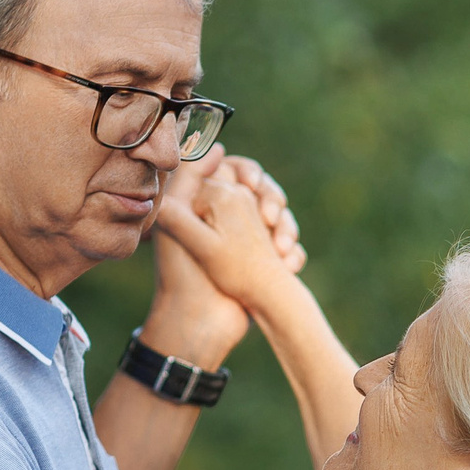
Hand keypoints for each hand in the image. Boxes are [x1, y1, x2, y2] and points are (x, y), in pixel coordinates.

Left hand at [155, 155, 303, 329]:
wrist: (200, 324)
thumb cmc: (183, 272)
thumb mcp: (178, 217)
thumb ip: (191, 176)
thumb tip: (219, 146)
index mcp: (202, 204)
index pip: (234, 171)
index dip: (249, 174)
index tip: (254, 184)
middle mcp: (223, 219)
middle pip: (262, 192)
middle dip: (273, 203)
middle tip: (271, 220)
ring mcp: (244, 241)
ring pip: (278, 219)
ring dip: (287, 229)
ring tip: (282, 249)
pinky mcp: (260, 262)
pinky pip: (286, 246)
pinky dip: (291, 253)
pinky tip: (287, 263)